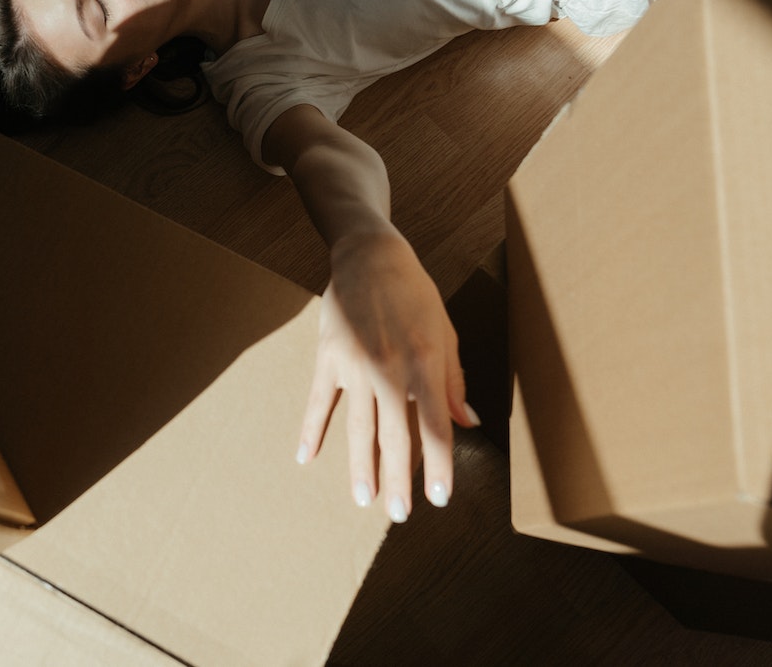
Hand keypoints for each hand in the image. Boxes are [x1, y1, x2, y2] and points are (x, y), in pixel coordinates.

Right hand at [297, 230, 476, 521]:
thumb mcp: (445, 332)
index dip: (438, 466)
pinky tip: (305, 457)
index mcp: (425, 362)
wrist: (370, 256)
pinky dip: (310, 430)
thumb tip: (466, 422)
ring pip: (358, 426)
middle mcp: (390, 367)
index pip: (435, 426)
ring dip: (361, 466)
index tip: (438, 499)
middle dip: (398, 480)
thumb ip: (453, 380)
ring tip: (363, 499)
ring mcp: (355, 364)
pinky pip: (318, 401)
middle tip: (398, 515)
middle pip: (395, 435)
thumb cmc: (415, 294)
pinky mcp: (328, 357)